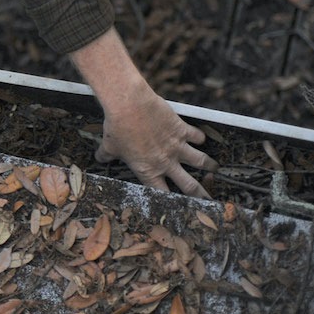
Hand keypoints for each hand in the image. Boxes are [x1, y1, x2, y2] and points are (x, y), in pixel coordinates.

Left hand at [95, 86, 215, 197]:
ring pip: (201, 161)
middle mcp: (166, 162)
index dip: (171, 203)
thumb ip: (106, 156)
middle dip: (201, 194)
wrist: (130, 105)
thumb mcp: (109, 145)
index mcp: (148, 170)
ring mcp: (177, 147)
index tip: (179, 208)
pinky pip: (198, 137)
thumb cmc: (117, 127)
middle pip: (189, 185)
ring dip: (209, 166)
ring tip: (214, 169)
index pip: (162, 194)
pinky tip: (201, 139)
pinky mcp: (182, 130)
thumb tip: (99, 159)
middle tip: (209, 199)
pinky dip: (200, 138)